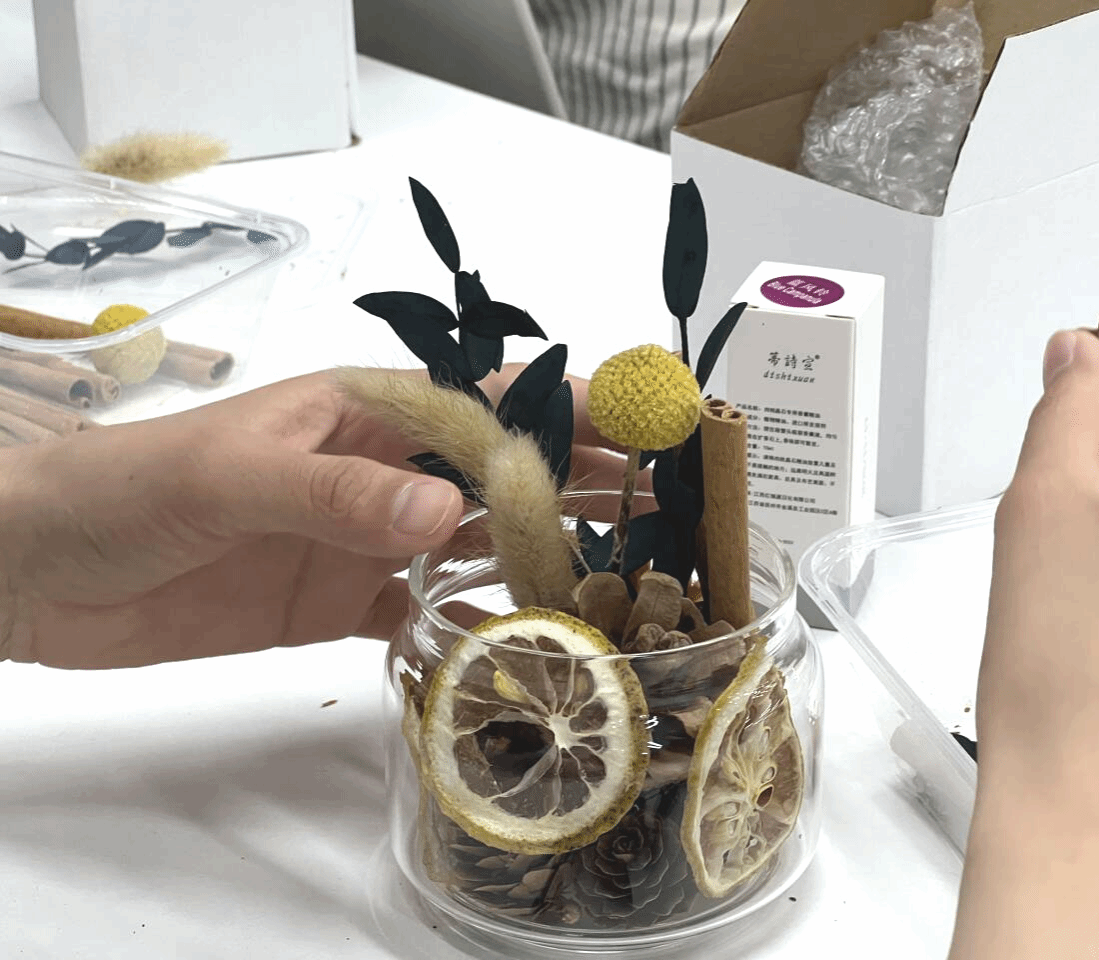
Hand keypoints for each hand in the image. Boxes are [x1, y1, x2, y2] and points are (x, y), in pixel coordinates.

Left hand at [0, 367, 626, 668]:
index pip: (488, 399)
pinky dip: (478, 623)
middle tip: (669, 510)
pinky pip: (429, 610)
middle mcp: (381, 471)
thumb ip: (337, 493)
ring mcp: (366, 539)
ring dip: (548, 553)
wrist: (37, 571)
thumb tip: (446, 515)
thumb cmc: (125, 486)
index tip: (651, 425)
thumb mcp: (229, 475)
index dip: (572, 407)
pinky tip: (530, 638)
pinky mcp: (339, 602)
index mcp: (364, 411)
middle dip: (586, 482)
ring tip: (626, 576)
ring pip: (480, 542)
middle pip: (503, 472)